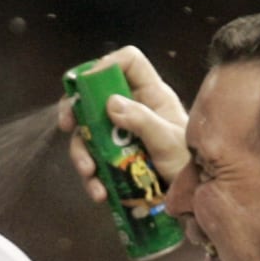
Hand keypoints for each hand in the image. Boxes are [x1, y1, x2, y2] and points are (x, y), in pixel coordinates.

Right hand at [57, 45, 190, 200]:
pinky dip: (92, 177)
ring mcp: (121, 133)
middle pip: (94, 94)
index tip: (88, 84)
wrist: (193, 198)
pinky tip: (99, 192)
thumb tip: (111, 103)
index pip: (129, 62)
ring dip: (82, 152)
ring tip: (89, 173)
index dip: (107, 64)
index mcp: (152, 95)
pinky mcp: (115, 158)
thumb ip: (142, 121)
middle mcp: (133, 109)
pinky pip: (94, 159)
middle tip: (67, 125)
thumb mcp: (168, 141)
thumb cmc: (189, 164)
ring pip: (88, 131)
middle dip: (75, 108)